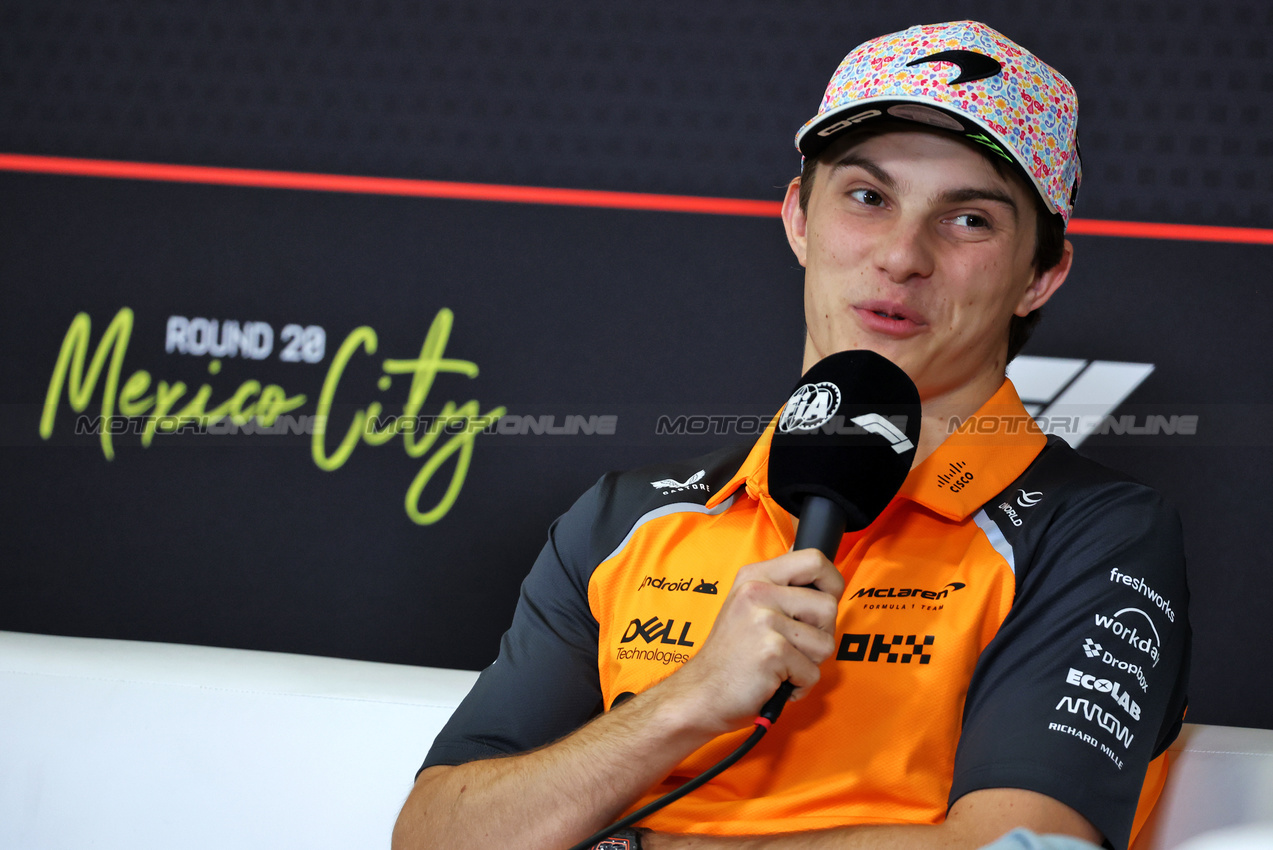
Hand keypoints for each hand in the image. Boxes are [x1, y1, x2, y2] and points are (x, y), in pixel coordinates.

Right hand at [657, 548, 843, 735]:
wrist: (702, 693)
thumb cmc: (732, 655)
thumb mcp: (748, 605)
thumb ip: (781, 586)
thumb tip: (814, 560)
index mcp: (755, 576)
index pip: (814, 560)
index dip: (831, 583)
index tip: (821, 604)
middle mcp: (757, 591)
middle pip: (829, 605)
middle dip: (821, 634)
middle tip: (792, 646)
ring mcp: (764, 621)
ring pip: (826, 643)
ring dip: (809, 663)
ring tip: (780, 664)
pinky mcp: (772, 652)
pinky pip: (813, 672)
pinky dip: (799, 685)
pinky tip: (774, 681)